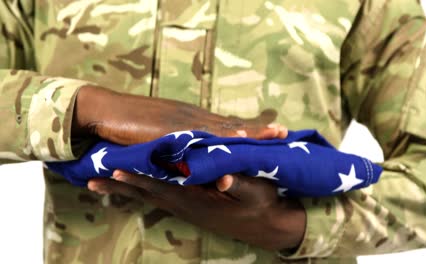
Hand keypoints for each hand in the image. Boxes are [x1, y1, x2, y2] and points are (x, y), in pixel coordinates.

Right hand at [72, 86, 286, 144]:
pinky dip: (218, 139)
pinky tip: (234, 140)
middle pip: (231, 125)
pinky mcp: (170, 131)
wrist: (106, 111)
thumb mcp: (162, 133)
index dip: (250, 129)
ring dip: (245, 132)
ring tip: (269, 134)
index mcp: (193, 121)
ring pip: (221, 129)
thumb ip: (181, 143)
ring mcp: (182, 124)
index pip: (227, 126)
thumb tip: (193, 155)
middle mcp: (192, 120)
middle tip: (282, 131)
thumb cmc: (133, 122)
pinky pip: (199, 137)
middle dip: (257, 130)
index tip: (273, 130)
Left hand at [88, 171, 305, 250]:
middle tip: (91, 179)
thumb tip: (220, 180)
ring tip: (100, 183)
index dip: (139, 177)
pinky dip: (142, 189)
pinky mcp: (192, 205)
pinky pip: (161, 196)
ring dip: (126, 188)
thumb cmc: (263, 205)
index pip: (163, 186)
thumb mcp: (256, 192)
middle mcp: (187, 204)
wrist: (269, 225)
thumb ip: (237, 185)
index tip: (115, 169)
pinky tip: (133, 186)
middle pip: (148, 193)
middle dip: (120, 186)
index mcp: (198, 199)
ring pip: (151, 195)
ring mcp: (188, 206)